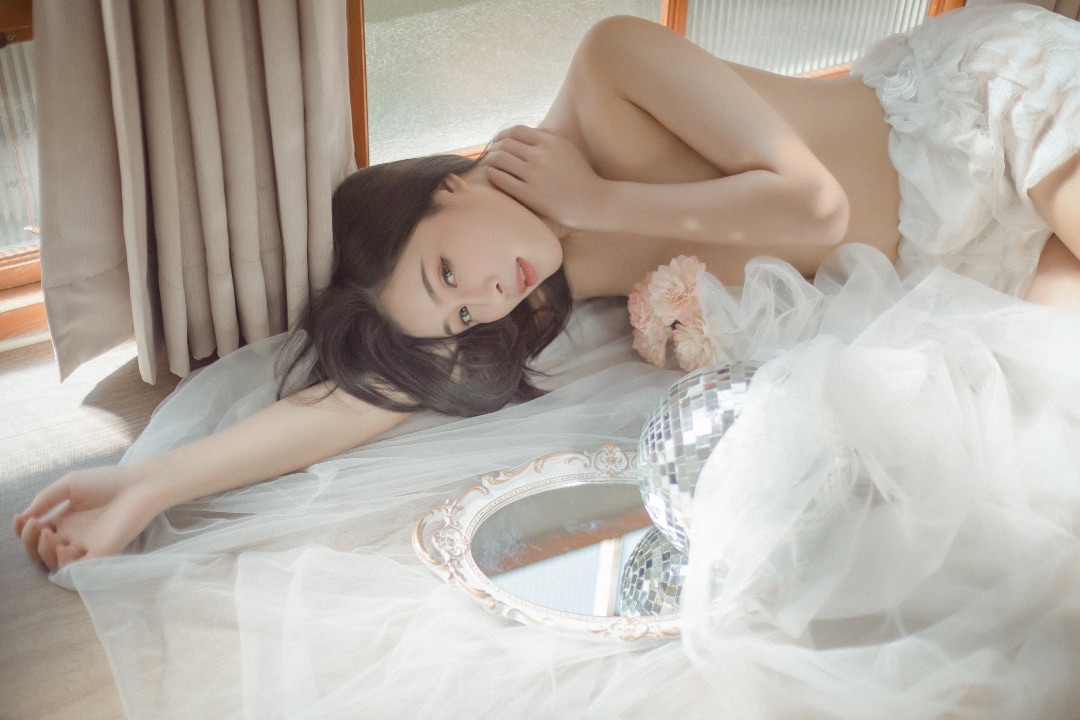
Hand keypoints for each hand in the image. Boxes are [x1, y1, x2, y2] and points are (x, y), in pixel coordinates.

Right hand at [13, 464, 160, 569]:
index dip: (24, 531)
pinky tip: (62, 548)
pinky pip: (80, 570)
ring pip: (56, 563)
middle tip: (35, 525)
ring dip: (44, 552)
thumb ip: (45, 499)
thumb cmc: (108, 481)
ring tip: (48, 534)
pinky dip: (66, 564)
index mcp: (65, 521)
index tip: (23, 518)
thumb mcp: (69, 485)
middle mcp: (74, 537)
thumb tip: (24, 517)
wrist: (139, 484)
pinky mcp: (103, 554)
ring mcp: (88, 547)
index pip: (36, 534)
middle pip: (42, 551)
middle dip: (30, 542)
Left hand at [484, 125, 608, 230]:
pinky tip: (494, 176)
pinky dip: (493, 175)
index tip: (497, 142)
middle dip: (494, 148)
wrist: (593, 202)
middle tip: (490, 155)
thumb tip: (520, 133)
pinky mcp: (530, 195)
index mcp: (550, 142)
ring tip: (490, 165)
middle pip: (505, 144)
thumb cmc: (578, 175)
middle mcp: (541, 156)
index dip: (502, 135)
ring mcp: (535, 175)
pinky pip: (502, 180)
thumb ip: (546, 137)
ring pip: (500, 160)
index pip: (516, 131)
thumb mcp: (566, 148)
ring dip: (491, 161)